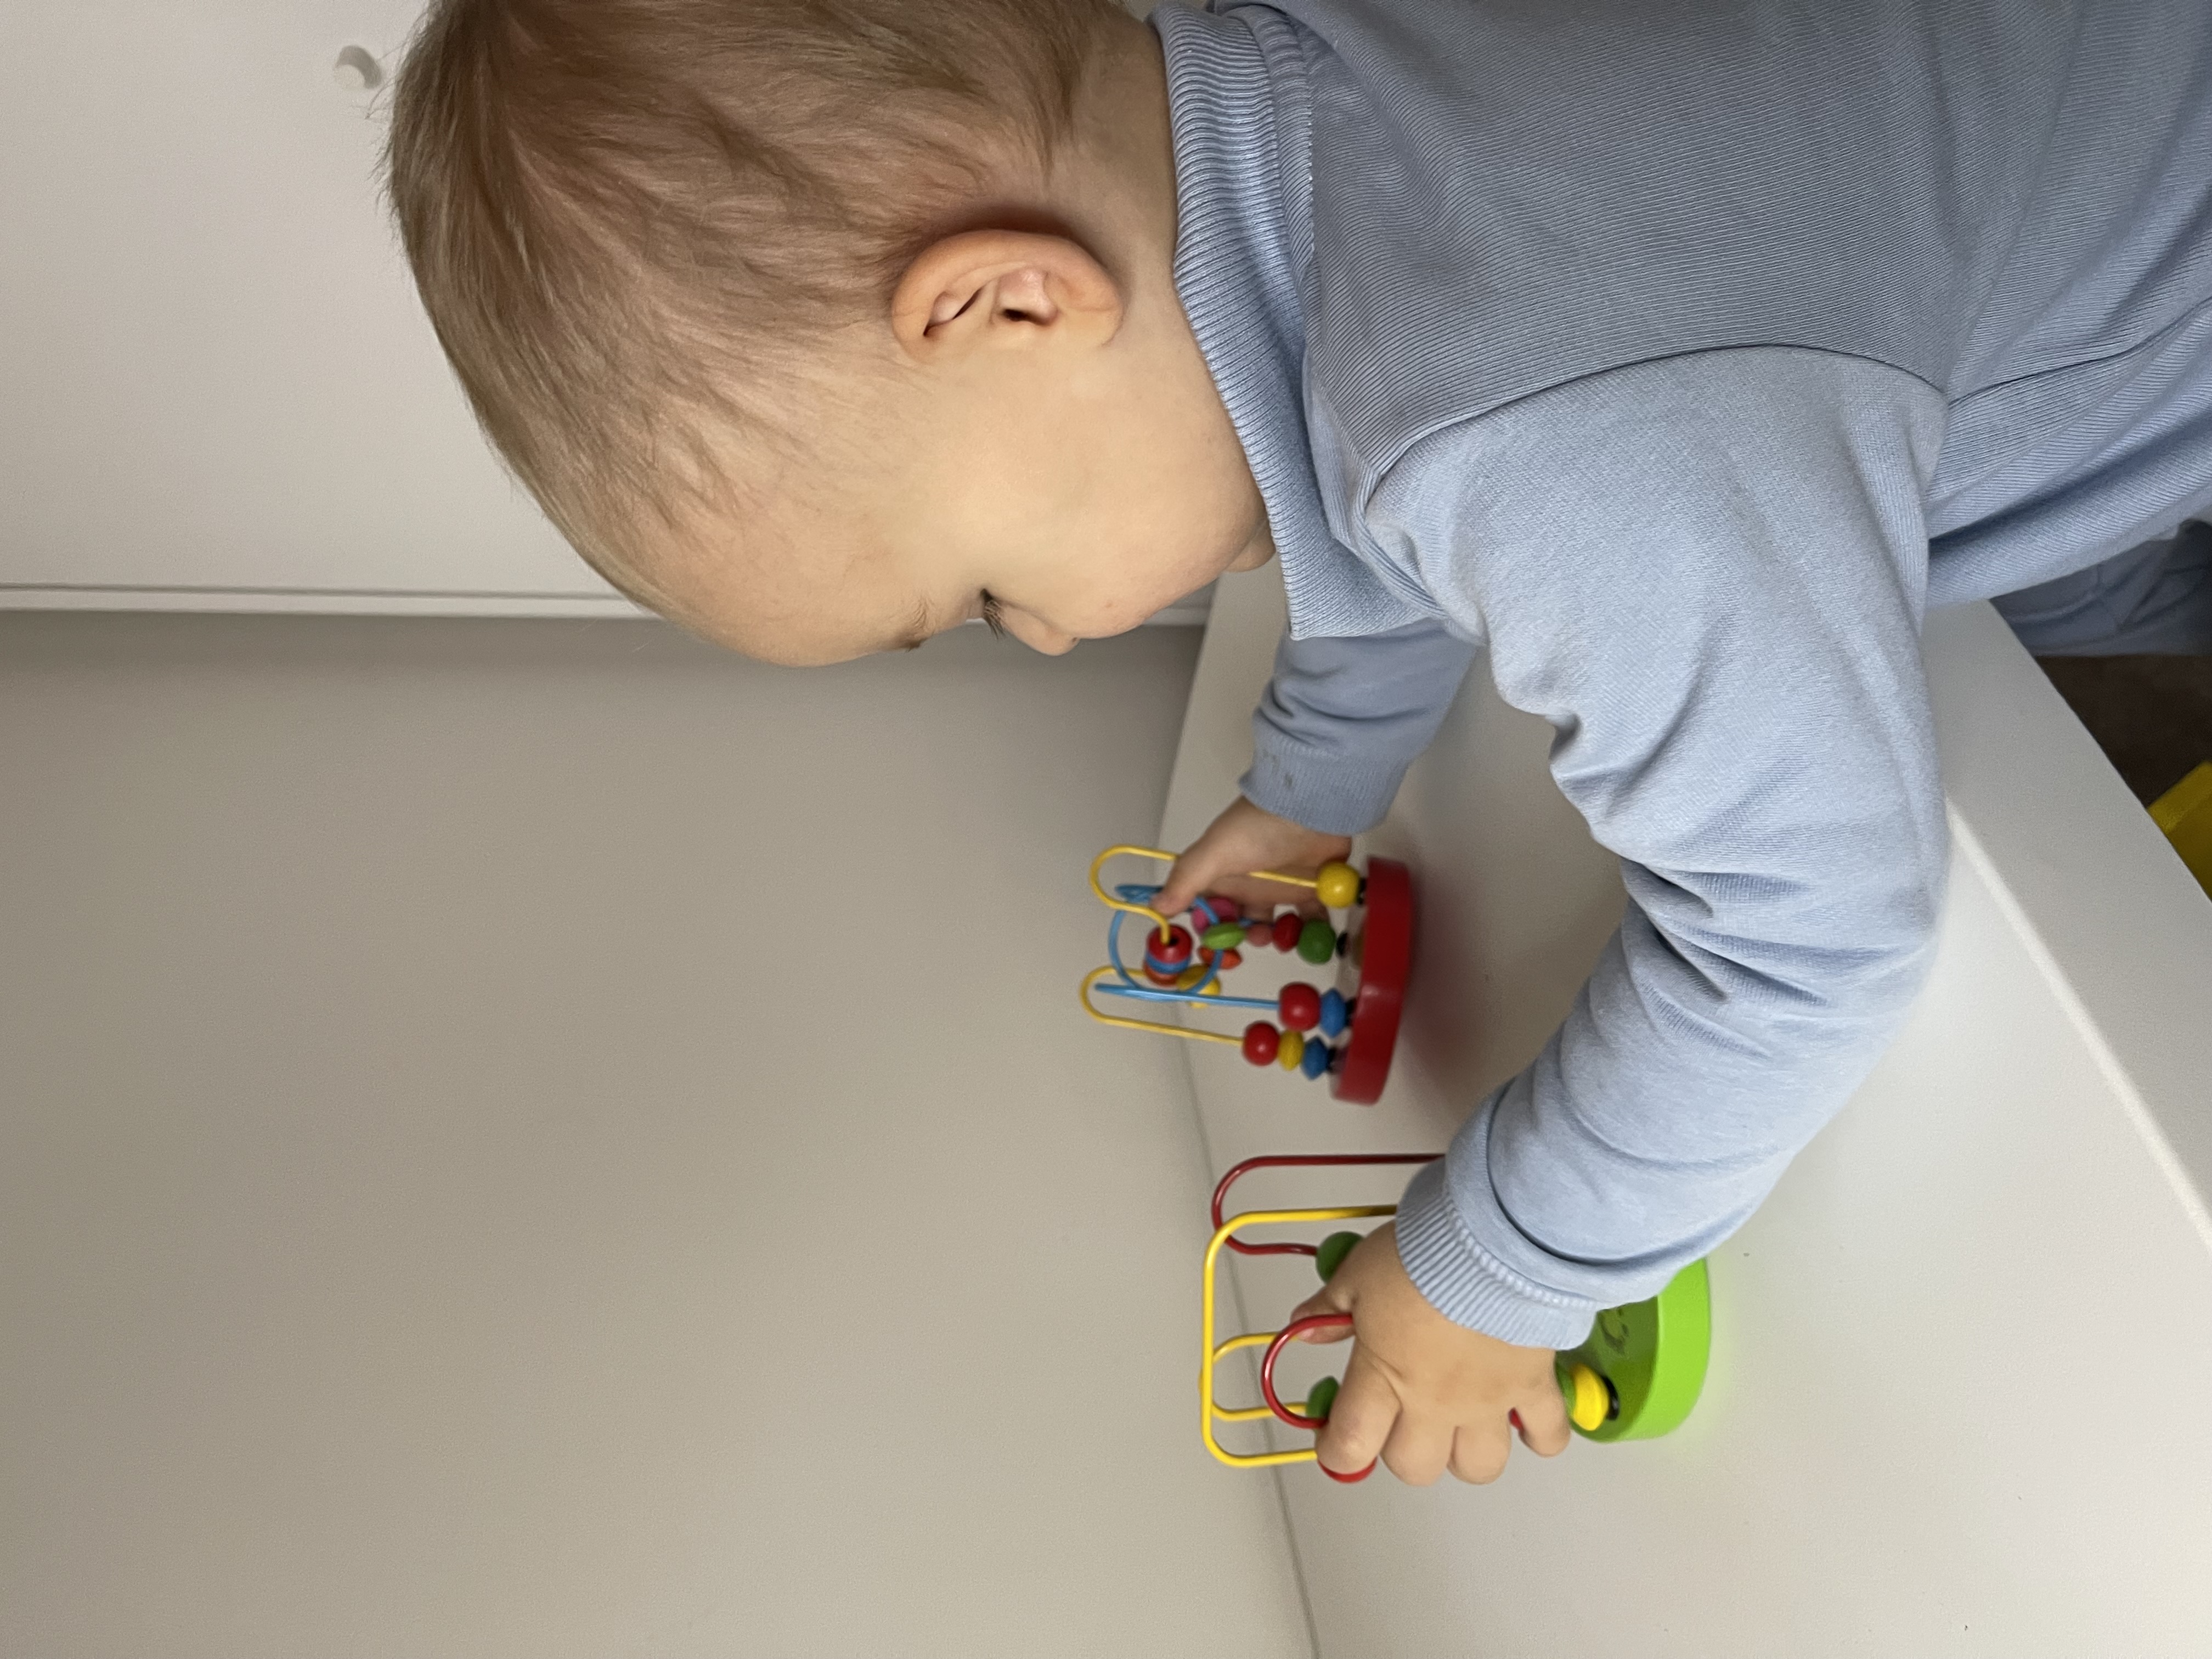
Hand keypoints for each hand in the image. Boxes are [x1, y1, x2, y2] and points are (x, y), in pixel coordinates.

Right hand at [1154, 797, 1351, 920]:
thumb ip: (1187, 880)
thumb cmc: (1257, 829)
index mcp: (1223, 880)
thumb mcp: (1215, 853)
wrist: (1308, 806)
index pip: (1211, 914)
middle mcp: (1251, 887)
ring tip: (1288, 935)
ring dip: (1282, 938)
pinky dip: (1315, 930)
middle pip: (1245, 926)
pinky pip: (1313, 919)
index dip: (1213, 933)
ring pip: (1279, 927)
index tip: (1220, 943)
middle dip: (1250, 938)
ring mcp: (1282, 888)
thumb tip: (1156, 907)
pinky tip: (1315, 929)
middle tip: (1260, 934)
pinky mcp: (1312, 888)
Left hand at [1290, 1223, 1570, 1483]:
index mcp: (1385, 1376)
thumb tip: (1303, 1328)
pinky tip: (1527, 1420)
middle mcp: (1435, 1402)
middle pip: (1416, 1467)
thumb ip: (1329, 1308)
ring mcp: (1487, 1401)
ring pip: (1478, 1466)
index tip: (1337, 1443)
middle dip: (1404, 1452)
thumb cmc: (1423, 1254)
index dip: (1339, 1453)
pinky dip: (1541, 1436)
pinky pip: (1547, 1434)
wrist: (1492, 1240)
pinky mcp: (1533, 1386)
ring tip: (1462, 1425)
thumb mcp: (1358, 1273)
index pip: (1351, 1444)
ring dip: (1467, 1454)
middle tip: (1402, 1421)